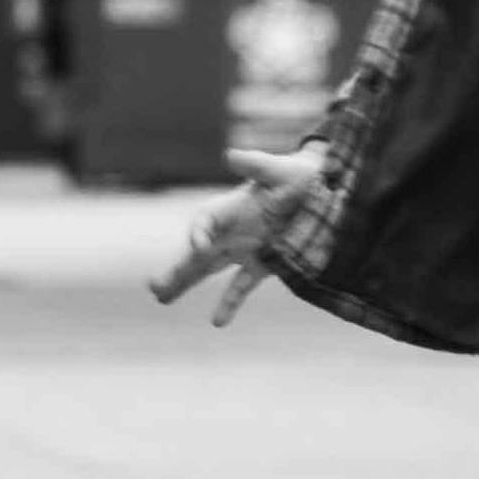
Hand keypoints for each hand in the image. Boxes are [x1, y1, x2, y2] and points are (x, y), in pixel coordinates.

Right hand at [151, 144, 325, 324]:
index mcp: (232, 205)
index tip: (199, 249)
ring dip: (186, 283)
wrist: (325, 193)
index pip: (205, 220)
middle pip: (197, 252)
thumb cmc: (299, 175)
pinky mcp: (262, 265)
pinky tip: (217, 323)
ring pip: (208, 269)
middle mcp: (232, 229)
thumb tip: (231, 156)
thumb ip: (255, 165)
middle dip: (177, 269)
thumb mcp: (279, 169)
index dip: (199, 233)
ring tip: (161, 298)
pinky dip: (229, 303)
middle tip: (152, 287)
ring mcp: (244, 249)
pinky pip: (240, 286)